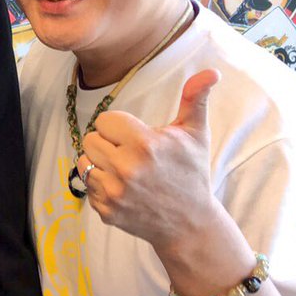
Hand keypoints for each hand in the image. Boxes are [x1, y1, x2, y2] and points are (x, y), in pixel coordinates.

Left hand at [78, 70, 221, 249]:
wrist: (190, 224)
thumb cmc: (192, 173)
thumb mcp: (196, 134)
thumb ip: (195, 99)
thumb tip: (211, 71)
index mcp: (144, 144)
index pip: (105, 120)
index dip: (119, 126)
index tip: (135, 136)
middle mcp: (126, 169)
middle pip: (90, 139)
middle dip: (108, 143)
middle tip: (129, 153)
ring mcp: (114, 192)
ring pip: (84, 161)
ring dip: (100, 163)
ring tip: (124, 169)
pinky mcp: (106, 210)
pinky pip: (86, 185)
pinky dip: (100, 185)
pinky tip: (122, 188)